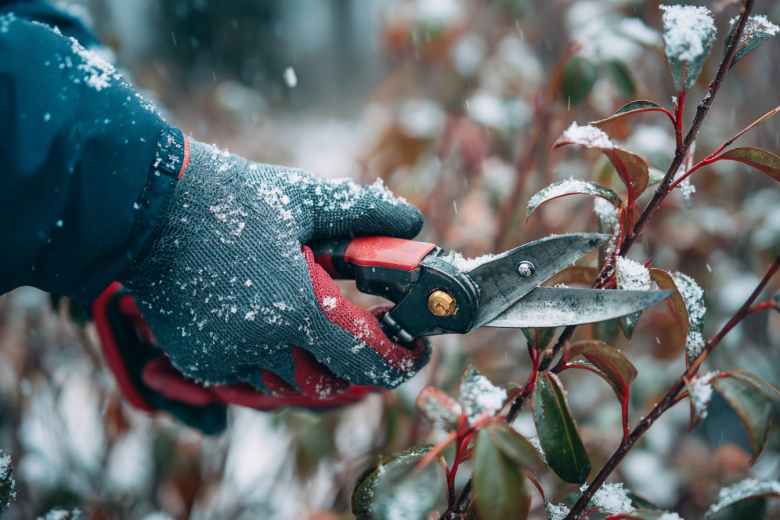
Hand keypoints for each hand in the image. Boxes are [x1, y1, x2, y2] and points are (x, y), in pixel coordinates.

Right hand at [122, 139, 429, 404]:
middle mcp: (264, 346)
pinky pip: (250, 380)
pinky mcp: (201, 361)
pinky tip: (278, 330)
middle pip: (330, 385)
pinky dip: (274, 364)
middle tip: (373, 340)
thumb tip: (413, 222)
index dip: (398, 362)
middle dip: (358, 369)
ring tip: (327, 333)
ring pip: (289, 388)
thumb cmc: (229, 199)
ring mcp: (228, 358)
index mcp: (297, 309)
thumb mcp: (306, 199)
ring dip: (315, 367)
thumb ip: (366, 215)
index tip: (415, 351)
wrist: (146, 209)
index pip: (365, 361)